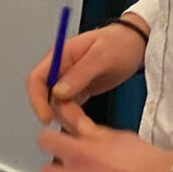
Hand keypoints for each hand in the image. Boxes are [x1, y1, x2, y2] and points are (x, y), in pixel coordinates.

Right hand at [27, 20, 144, 124]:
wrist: (136, 43)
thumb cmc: (119, 44)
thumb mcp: (101, 56)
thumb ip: (80, 74)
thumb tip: (57, 93)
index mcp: (59, 56)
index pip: (36, 79)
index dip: (37, 99)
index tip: (46, 118)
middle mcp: (59, 69)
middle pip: (47, 96)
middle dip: (61, 113)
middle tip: (82, 126)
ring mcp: (68, 81)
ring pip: (58, 105)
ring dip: (70, 118)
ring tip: (89, 128)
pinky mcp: (78, 91)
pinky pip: (70, 107)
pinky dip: (76, 117)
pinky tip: (86, 126)